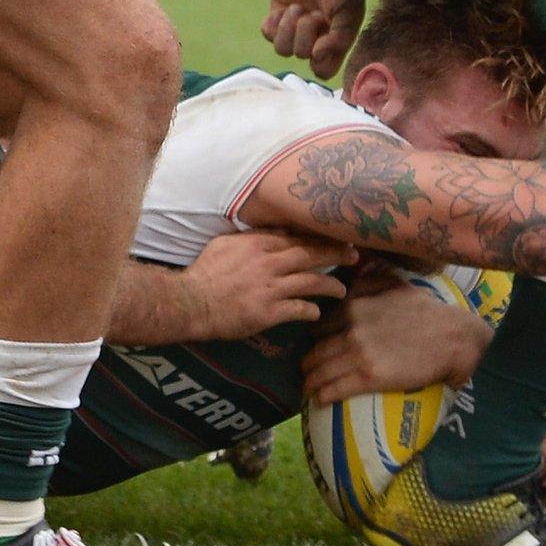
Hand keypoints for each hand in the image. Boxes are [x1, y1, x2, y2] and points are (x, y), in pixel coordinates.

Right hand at [180, 230, 355, 340]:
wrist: (191, 302)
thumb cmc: (205, 273)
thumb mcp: (225, 244)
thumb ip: (252, 238)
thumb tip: (274, 232)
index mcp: (258, 244)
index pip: (297, 236)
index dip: (319, 236)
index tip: (335, 236)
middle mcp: (269, 263)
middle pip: (311, 253)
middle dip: (336, 252)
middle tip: (354, 254)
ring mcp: (270, 288)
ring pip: (311, 282)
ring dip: (331, 285)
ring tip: (342, 289)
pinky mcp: (268, 312)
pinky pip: (298, 309)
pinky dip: (310, 311)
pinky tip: (316, 313)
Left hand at [263, 0, 365, 79]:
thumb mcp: (349, 12)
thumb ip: (339, 39)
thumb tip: (316, 57)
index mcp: (335, 42)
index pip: (323, 71)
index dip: (320, 61)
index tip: (323, 41)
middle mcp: (314, 39)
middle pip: (300, 56)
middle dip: (306, 33)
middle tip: (315, 12)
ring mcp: (294, 28)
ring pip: (281, 49)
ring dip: (289, 28)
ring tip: (299, 8)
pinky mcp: (277, 15)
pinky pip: (267, 33)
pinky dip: (274, 23)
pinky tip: (285, 9)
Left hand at [301, 270, 493, 406]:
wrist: (451, 337)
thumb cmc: (427, 311)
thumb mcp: (394, 285)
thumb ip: (368, 283)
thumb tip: (351, 278)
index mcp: (354, 306)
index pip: (320, 326)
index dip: (316, 338)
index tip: (317, 346)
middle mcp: (351, 329)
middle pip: (316, 351)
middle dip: (308, 363)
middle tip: (308, 372)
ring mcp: (358, 354)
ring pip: (321, 372)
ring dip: (311, 382)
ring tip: (309, 389)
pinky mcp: (369, 377)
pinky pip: (335, 389)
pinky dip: (323, 395)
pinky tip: (319, 400)